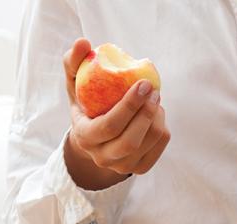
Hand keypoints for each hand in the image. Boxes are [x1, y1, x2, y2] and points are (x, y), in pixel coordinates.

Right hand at [62, 38, 170, 190]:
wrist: (95, 135)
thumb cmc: (85, 101)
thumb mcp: (75, 83)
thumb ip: (74, 62)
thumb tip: (83, 43)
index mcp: (85, 137)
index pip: (110, 126)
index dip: (129, 106)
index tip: (143, 83)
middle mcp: (102, 157)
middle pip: (131, 140)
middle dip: (146, 113)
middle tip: (155, 90)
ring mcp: (122, 166)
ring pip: (149, 141)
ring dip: (157, 117)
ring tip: (153, 100)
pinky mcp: (140, 168)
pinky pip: (160, 146)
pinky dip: (162, 127)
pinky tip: (155, 114)